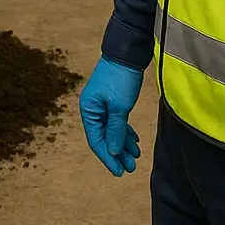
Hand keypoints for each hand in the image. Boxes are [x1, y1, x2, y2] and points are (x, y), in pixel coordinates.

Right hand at [78, 56, 143, 175]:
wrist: (127, 53)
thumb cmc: (121, 78)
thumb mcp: (119, 107)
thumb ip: (115, 130)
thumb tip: (113, 151)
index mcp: (89, 110)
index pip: (96, 140)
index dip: (108, 157)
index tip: (119, 172)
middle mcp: (93, 109)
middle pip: (104, 137)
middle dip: (118, 153)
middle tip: (131, 168)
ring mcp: (102, 104)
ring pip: (112, 130)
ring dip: (123, 144)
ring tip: (136, 157)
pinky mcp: (112, 100)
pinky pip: (117, 122)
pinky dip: (125, 132)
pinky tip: (134, 141)